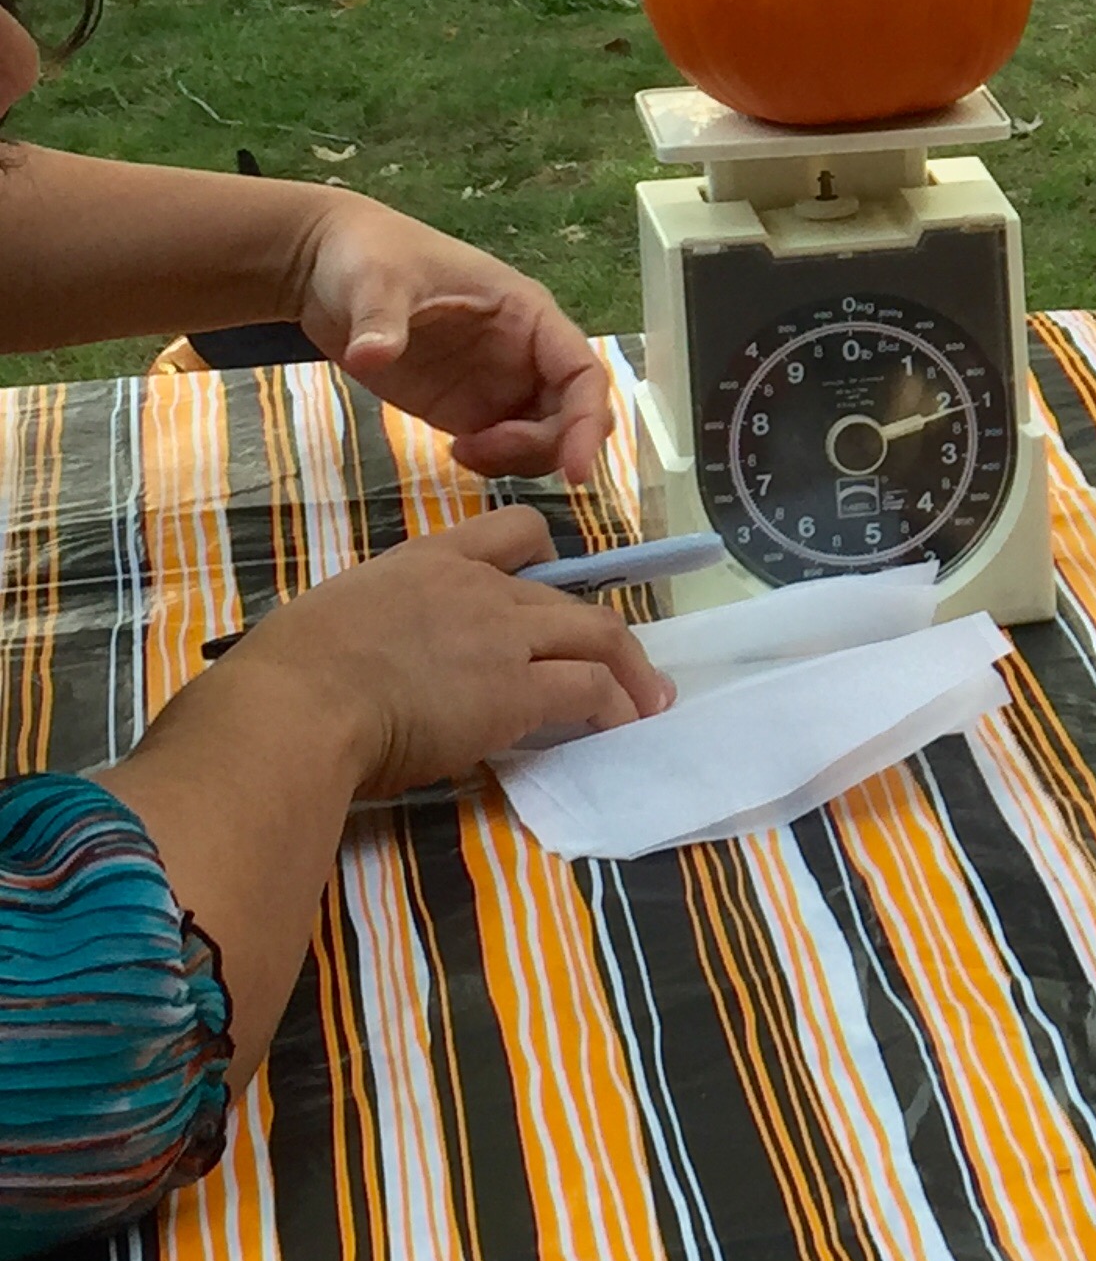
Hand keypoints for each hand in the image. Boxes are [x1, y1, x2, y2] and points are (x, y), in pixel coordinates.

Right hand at [222, 507, 673, 795]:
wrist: (294, 707)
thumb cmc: (284, 675)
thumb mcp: (332, 622)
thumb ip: (375, 629)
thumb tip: (373, 667)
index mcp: (426, 562)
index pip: (512, 532)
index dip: (543, 560)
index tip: (552, 589)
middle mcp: (478, 588)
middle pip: (566, 593)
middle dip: (599, 629)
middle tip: (620, 662)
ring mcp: (503, 635)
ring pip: (597, 634)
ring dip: (629, 670)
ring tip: (646, 702)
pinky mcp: (517, 689)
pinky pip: (590, 689)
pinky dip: (614, 707)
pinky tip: (620, 728)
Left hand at [290, 196, 612, 481]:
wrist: (330, 267)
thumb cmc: (371, 256)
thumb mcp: (376, 280)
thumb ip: (381, 320)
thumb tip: (371, 357)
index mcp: (527, 315)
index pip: (583, 372)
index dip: (589, 421)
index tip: (578, 472)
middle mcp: (526, 353)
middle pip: (572, 413)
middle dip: (548, 447)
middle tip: (480, 451)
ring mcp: (499, 383)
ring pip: (545, 436)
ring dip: (520, 458)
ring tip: (462, 452)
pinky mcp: (468, 407)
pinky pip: (506, 446)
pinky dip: (496, 463)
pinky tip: (456, 453)